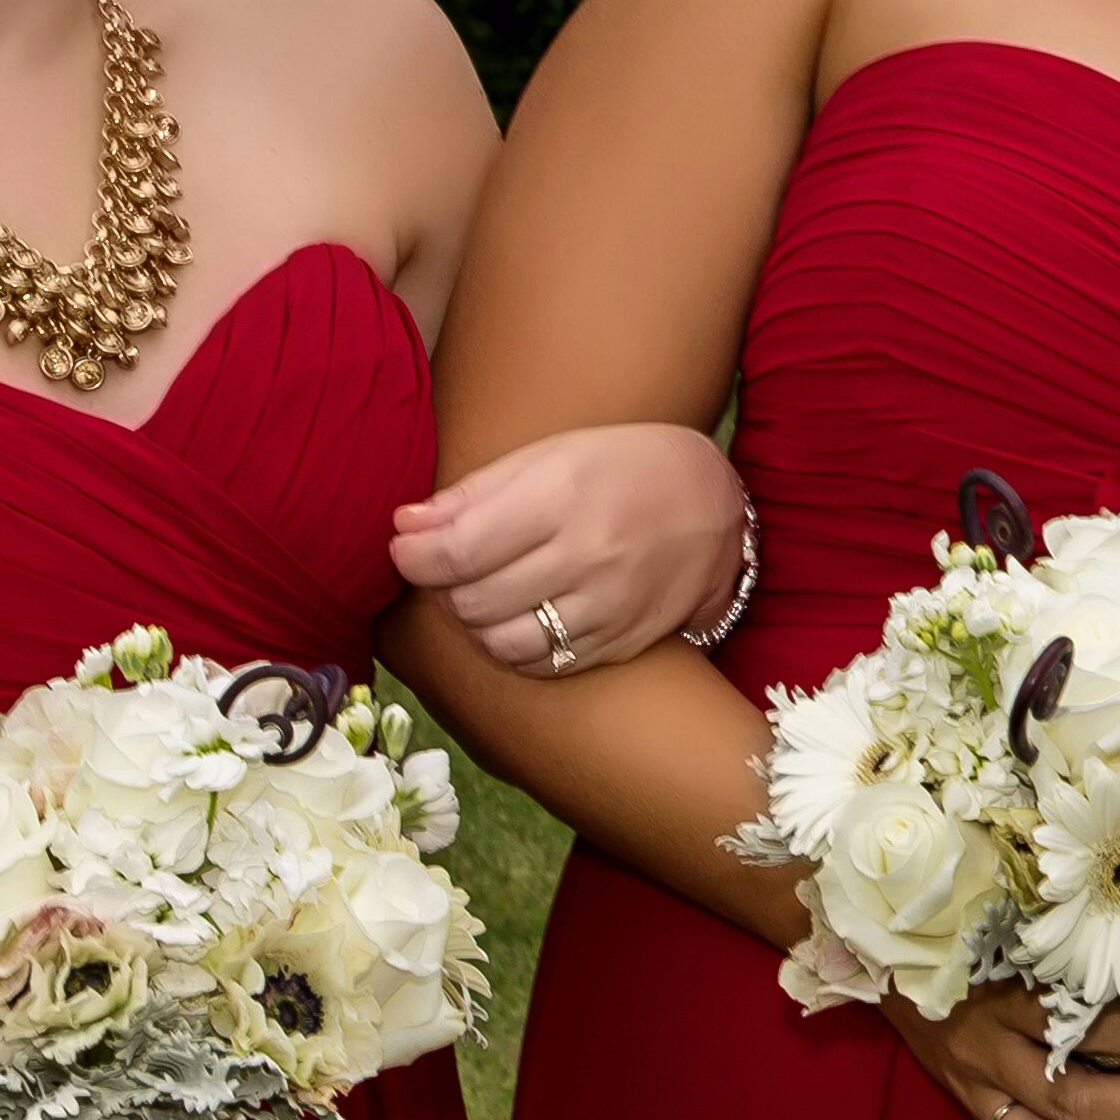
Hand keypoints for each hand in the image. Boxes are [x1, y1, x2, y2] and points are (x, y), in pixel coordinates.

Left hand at [395, 421, 752, 675]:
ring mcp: (609, 606)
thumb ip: (473, 493)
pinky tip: (519, 620)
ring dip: (476, 624)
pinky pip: (544, 665)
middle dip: (445, 588)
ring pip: (503, 643)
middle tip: (450, 568)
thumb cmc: (621, 466)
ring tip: (483, 595)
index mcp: (562, 497)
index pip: (459, 550)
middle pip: (474, 601)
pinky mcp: (623, 641)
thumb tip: (404, 526)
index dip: (415, 558)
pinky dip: (515, 650)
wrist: (715, 502)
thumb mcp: (549, 455)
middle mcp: (587, 556)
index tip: (405, 549)